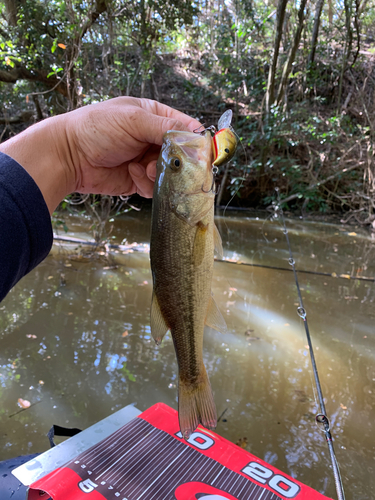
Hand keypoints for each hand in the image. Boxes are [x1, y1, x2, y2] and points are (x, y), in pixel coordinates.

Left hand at [0, 97, 200, 212]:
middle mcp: (152, 138)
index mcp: (153, 116)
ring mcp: (147, 160)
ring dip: (160, 174)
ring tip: (143, 169)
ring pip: (171, 173)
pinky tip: (132, 174)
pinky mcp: (139, 180)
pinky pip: (156, 187)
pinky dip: (147, 184)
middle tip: (169, 164)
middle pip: (182, 154)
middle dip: (177, 161)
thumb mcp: (133, 120)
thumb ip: (165, 128)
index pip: (185, 126)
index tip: (203, 152)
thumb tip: (195, 136)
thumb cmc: (97, 129)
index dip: (196, 140)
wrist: (69, 157)